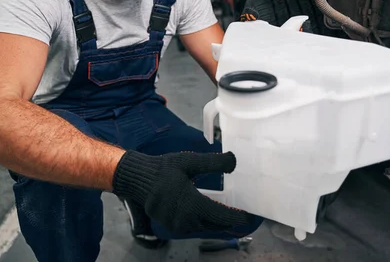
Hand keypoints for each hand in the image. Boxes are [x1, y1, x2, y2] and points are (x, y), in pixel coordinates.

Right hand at [111, 150, 254, 233]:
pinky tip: (212, 213)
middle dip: (230, 220)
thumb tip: (234, 161)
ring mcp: (178, 227)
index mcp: (192, 206)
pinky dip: (205, 222)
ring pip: (206, 228)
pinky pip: (195, 228)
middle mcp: (186, 221)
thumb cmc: (164, 169)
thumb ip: (213, 162)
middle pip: (216, 225)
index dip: (238, 217)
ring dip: (218, 222)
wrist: (138, 179)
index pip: (222, 216)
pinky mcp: (173, 228)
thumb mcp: (189, 161)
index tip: (251, 215)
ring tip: (231, 213)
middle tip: (244, 214)